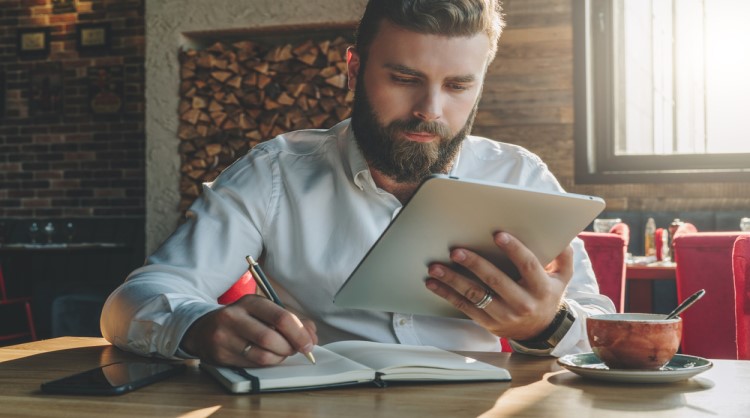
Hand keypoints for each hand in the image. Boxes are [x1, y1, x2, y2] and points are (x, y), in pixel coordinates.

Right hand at [181, 295, 317, 366]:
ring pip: (263, 355)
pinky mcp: (221, 356)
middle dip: (290, 347)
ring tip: (281, 352)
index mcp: (249, 301)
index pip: (280, 316)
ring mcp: (225, 337)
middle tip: (296, 349)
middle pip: (271, 338)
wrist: (203, 328)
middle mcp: (234, 317)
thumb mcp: (263, 310)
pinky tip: (267, 356)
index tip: (309, 343)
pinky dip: (267, 363)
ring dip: (280, 357)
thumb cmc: (242, 319)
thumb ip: (290, 319)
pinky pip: (252, 365)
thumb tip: (312, 336)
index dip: (299, 332)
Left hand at [425, 231, 573, 340]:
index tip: (497, 234)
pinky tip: (433, 283)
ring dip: (453, 280)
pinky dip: (447, 294)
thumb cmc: (547, 295)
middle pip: (496, 281)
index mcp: (541, 288)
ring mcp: (504, 315)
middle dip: (474, 264)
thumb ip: (563, 256)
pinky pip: (465, 307)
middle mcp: (523, 303)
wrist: (540, 332)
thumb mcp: (562, 278)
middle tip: (456, 251)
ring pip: (475, 295)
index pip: (529, 266)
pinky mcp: (489, 323)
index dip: (514, 250)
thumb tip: (564, 235)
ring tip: (435, 267)